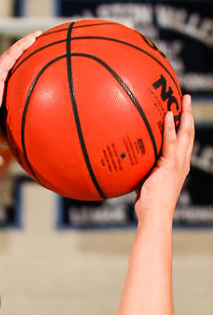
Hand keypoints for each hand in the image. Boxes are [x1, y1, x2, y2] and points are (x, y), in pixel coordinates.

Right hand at [0, 31, 40, 143]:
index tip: (31, 66)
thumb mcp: (5, 131)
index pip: (11, 78)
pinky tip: (34, 37)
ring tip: (38, 35)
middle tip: (36, 45)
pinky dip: (23, 45)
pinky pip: (12, 55)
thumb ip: (17, 132)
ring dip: (25, 44)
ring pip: (13, 55)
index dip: (20, 71)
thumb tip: (30, 146)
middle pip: (12, 63)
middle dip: (23, 53)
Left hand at [135, 93, 193, 220]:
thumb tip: (125, 164)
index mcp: (178, 166)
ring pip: (185, 133)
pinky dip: (171, 127)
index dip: (183, 126)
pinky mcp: (171, 165)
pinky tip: (169, 114)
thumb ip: (140, 171)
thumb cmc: (147, 206)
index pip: (183, 142)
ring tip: (183, 98)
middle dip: (189, 114)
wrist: (154, 216)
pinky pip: (171, 142)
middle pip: (189, 133)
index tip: (181, 113)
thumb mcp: (144, 183)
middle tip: (186, 98)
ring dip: (185, 114)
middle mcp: (182, 163)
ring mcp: (178, 163)